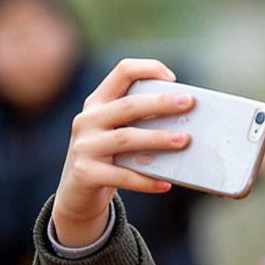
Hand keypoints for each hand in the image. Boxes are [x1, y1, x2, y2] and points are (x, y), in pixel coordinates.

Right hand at [51, 57, 193, 249]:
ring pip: (126, 138)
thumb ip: (137, 122)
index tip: (172, 78)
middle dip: (160, 103)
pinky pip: (122, 176)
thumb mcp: (114, 133)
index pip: (122, 72)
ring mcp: (84, 146)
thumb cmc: (107, 159)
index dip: (148, 68)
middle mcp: (87, 120)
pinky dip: (146, 181)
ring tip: (183, 140)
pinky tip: (165, 184)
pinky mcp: (85, 173)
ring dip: (158, 138)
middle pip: (128, 105)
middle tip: (188, 103)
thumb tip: (184, 120)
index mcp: (97, 103)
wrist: (76, 196)